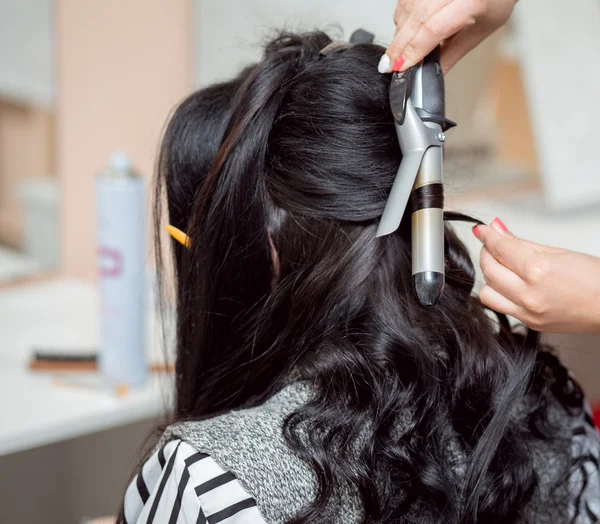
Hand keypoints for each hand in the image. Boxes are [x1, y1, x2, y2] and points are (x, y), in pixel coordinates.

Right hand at [378, 0, 516, 74]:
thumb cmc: (495, 1)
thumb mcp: (478, 34)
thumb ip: (451, 55)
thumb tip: (428, 74)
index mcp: (471, 2)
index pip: (432, 29)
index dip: (413, 51)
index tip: (400, 67)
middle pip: (415, 20)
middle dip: (399, 46)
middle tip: (388, 65)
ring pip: (406, 9)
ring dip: (399, 33)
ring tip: (400, 50)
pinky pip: (404, 1)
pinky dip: (401, 18)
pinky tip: (405, 29)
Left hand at [473, 218, 599, 334]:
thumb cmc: (595, 279)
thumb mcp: (558, 252)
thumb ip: (521, 243)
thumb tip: (497, 230)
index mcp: (538, 271)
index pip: (500, 249)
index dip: (487, 236)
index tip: (481, 230)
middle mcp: (529, 295)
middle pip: (489, 270)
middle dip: (487, 253)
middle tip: (494, 245)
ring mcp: (528, 313)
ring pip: (487, 292)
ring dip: (490, 276)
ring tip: (502, 267)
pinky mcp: (529, 324)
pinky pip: (500, 307)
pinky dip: (499, 293)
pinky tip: (510, 284)